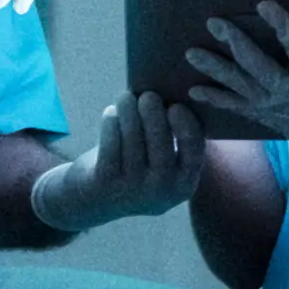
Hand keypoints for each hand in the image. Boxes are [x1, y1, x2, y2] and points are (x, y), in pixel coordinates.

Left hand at [31, 92, 205, 231]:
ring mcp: (133, 191)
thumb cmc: (136, 165)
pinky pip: (110, 147)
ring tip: (125, 97)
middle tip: (148, 95)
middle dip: (154, 116)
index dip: (187, 128)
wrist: (94, 199)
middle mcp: (162, 192)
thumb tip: (176, 89)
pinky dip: (111, 125)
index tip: (176, 106)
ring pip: (133, 142)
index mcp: (184, 184)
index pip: (193, 155)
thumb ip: (173, 134)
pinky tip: (110, 113)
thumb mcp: (161, 159)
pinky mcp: (106, 184)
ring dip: (129, 113)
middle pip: (161, 147)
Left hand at [186, 3, 288, 207]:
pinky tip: (194, 92)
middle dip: (234, 43)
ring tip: (190, 54)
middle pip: (257, 66)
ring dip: (215, 70)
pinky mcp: (275, 120)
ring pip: (242, 88)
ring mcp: (280, 111)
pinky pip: (241, 110)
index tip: (263, 4)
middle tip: (213, 22)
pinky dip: (217, 100)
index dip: (280, 24)